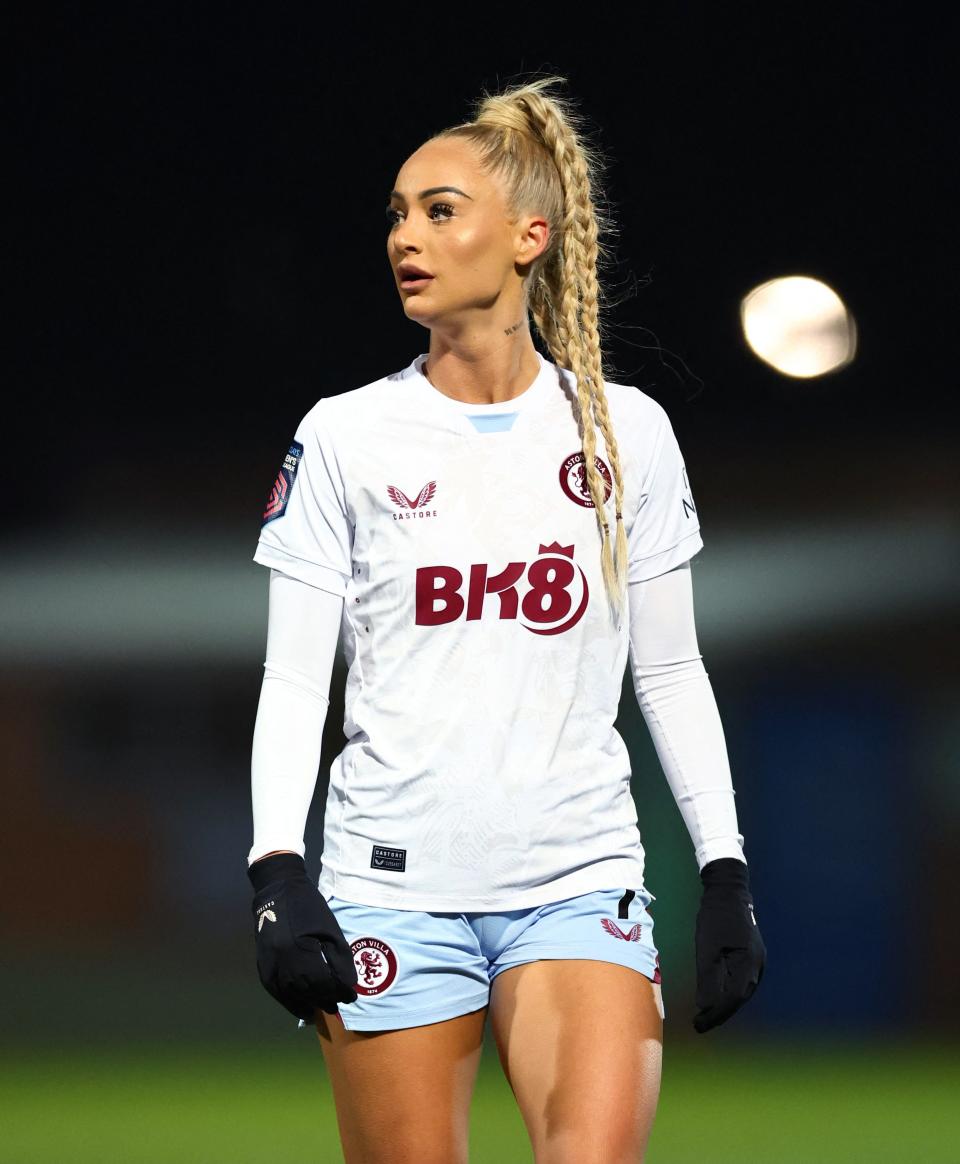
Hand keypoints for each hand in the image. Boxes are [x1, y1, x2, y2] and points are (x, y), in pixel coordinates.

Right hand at [248, 853, 357, 1020]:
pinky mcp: (263, 967)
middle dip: (327, 999)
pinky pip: (277, 992)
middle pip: (308, 991)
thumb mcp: (330, 930)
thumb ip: (339, 959)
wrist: (278, 891)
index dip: (340, 991)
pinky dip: (291, 1003)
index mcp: (301, 950)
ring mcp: (270, 966)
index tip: (351, 996)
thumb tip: (347, 983)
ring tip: (325, 1008)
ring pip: (293, 995)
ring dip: (310, 1004)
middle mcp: (283, 962)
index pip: (324, 981)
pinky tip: (304, 1008)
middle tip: (340, 1004)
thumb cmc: (309, 907)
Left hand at [693, 857, 765, 1033]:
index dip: (716, 1015)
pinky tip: (715, 996)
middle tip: (699, 1024)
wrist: (728, 892)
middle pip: (739, 998)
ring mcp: (757, 961)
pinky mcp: (751, 956)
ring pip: (741, 990)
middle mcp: (758, 965)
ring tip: (705, 1015)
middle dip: (719, 1013)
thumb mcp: (707, 948)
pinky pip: (741, 980)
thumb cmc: (715, 918)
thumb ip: (708, 978)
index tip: (699, 1025)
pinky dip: (728, 991)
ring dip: (724, 1004)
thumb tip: (704, 1007)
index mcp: (749, 963)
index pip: (733, 998)